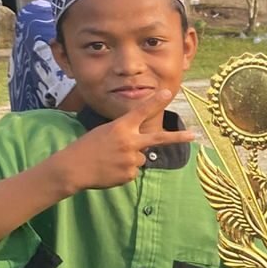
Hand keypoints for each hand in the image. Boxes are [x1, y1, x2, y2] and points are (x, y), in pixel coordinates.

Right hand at [52, 90, 192, 191]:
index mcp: (120, 127)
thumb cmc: (87, 148)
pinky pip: (133, 171)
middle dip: (178, 137)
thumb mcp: (105, 132)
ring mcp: (131, 159)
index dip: (156, 102)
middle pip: (159, 139)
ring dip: (130, 159)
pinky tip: (110, 170)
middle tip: (193, 135)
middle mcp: (129, 142)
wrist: (72, 168)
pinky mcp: (129, 174)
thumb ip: (126, 136)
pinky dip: (123, 171)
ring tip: (111, 160)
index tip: (169, 93)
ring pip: (141, 158)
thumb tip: (144, 148)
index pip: (141, 111)